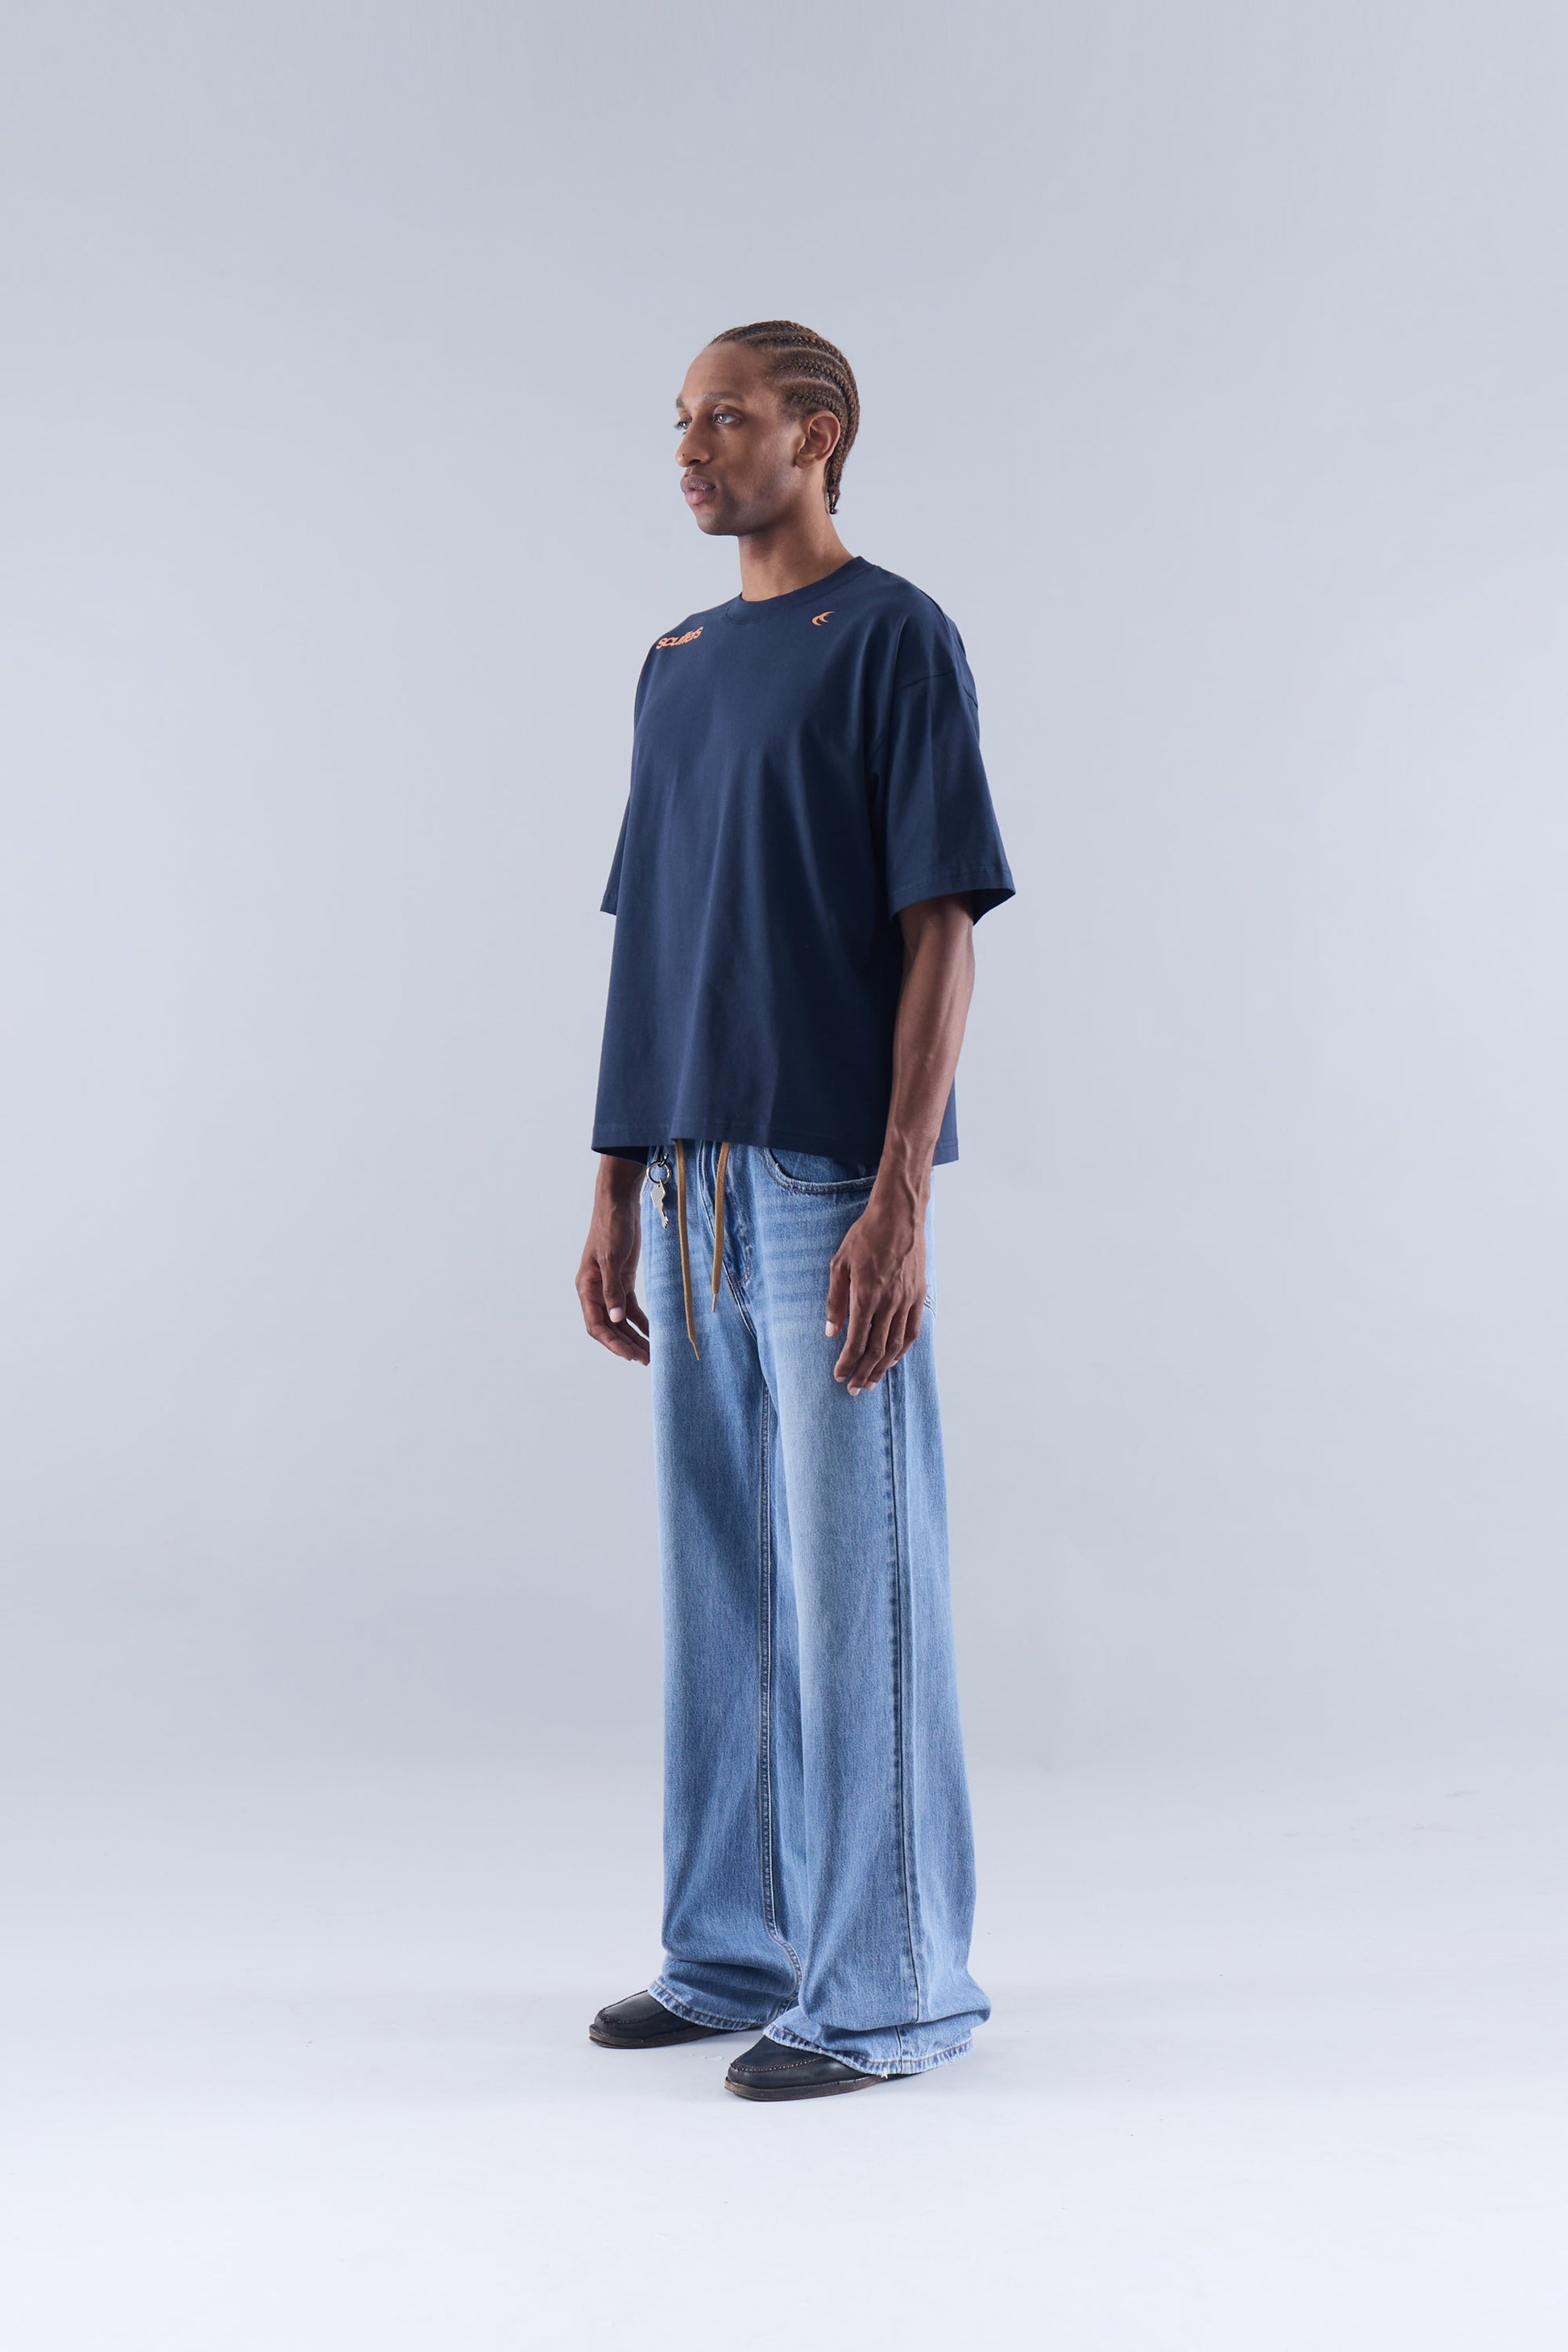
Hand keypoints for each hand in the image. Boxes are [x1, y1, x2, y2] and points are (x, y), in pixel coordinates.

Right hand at [576, 1159, 650, 1364]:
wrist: (619, 1203)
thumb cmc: (611, 1227)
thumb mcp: (612, 1258)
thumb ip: (613, 1289)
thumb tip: (615, 1319)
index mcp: (586, 1287)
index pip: (596, 1325)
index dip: (612, 1343)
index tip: (630, 1355)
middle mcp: (595, 1291)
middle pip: (609, 1327)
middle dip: (626, 1344)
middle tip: (646, 1360)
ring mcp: (609, 1287)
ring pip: (620, 1321)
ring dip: (634, 1336)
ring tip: (651, 1353)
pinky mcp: (623, 1280)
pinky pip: (630, 1308)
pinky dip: (641, 1321)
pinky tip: (653, 1332)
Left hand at [825, 1195, 925, 1394]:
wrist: (899, 1216)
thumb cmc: (865, 1236)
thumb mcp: (839, 1264)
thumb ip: (835, 1300)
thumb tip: (831, 1331)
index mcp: (866, 1295)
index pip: (856, 1339)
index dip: (847, 1362)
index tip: (838, 1375)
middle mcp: (888, 1302)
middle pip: (877, 1348)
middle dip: (863, 1372)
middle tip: (853, 1389)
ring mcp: (906, 1300)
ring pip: (896, 1344)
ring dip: (883, 1367)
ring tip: (872, 1382)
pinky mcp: (919, 1295)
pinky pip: (912, 1330)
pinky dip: (903, 1349)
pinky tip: (893, 1360)